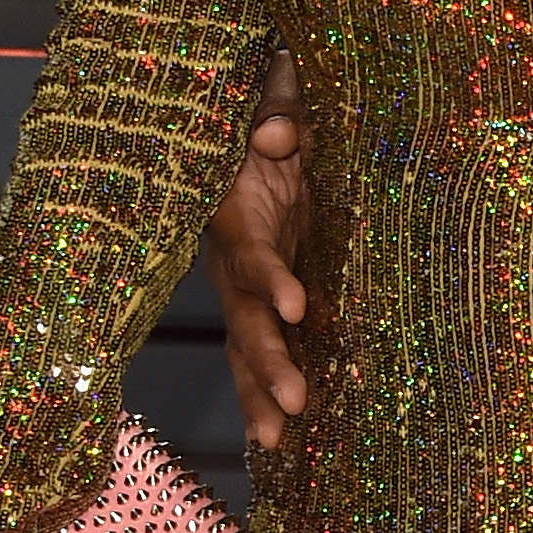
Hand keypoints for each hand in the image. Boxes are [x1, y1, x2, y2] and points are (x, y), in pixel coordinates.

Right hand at [209, 48, 310, 446]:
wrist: (269, 120)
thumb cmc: (276, 105)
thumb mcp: (279, 92)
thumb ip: (280, 107)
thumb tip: (277, 136)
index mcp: (238, 211)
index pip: (250, 251)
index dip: (269, 278)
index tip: (296, 306)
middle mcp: (235, 258)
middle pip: (244, 317)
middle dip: (266, 362)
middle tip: (295, 402)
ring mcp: (250, 285)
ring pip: (248, 346)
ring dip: (263, 392)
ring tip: (279, 440)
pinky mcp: (274, 298)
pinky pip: (269, 349)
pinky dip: (273, 389)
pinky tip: (287, 438)